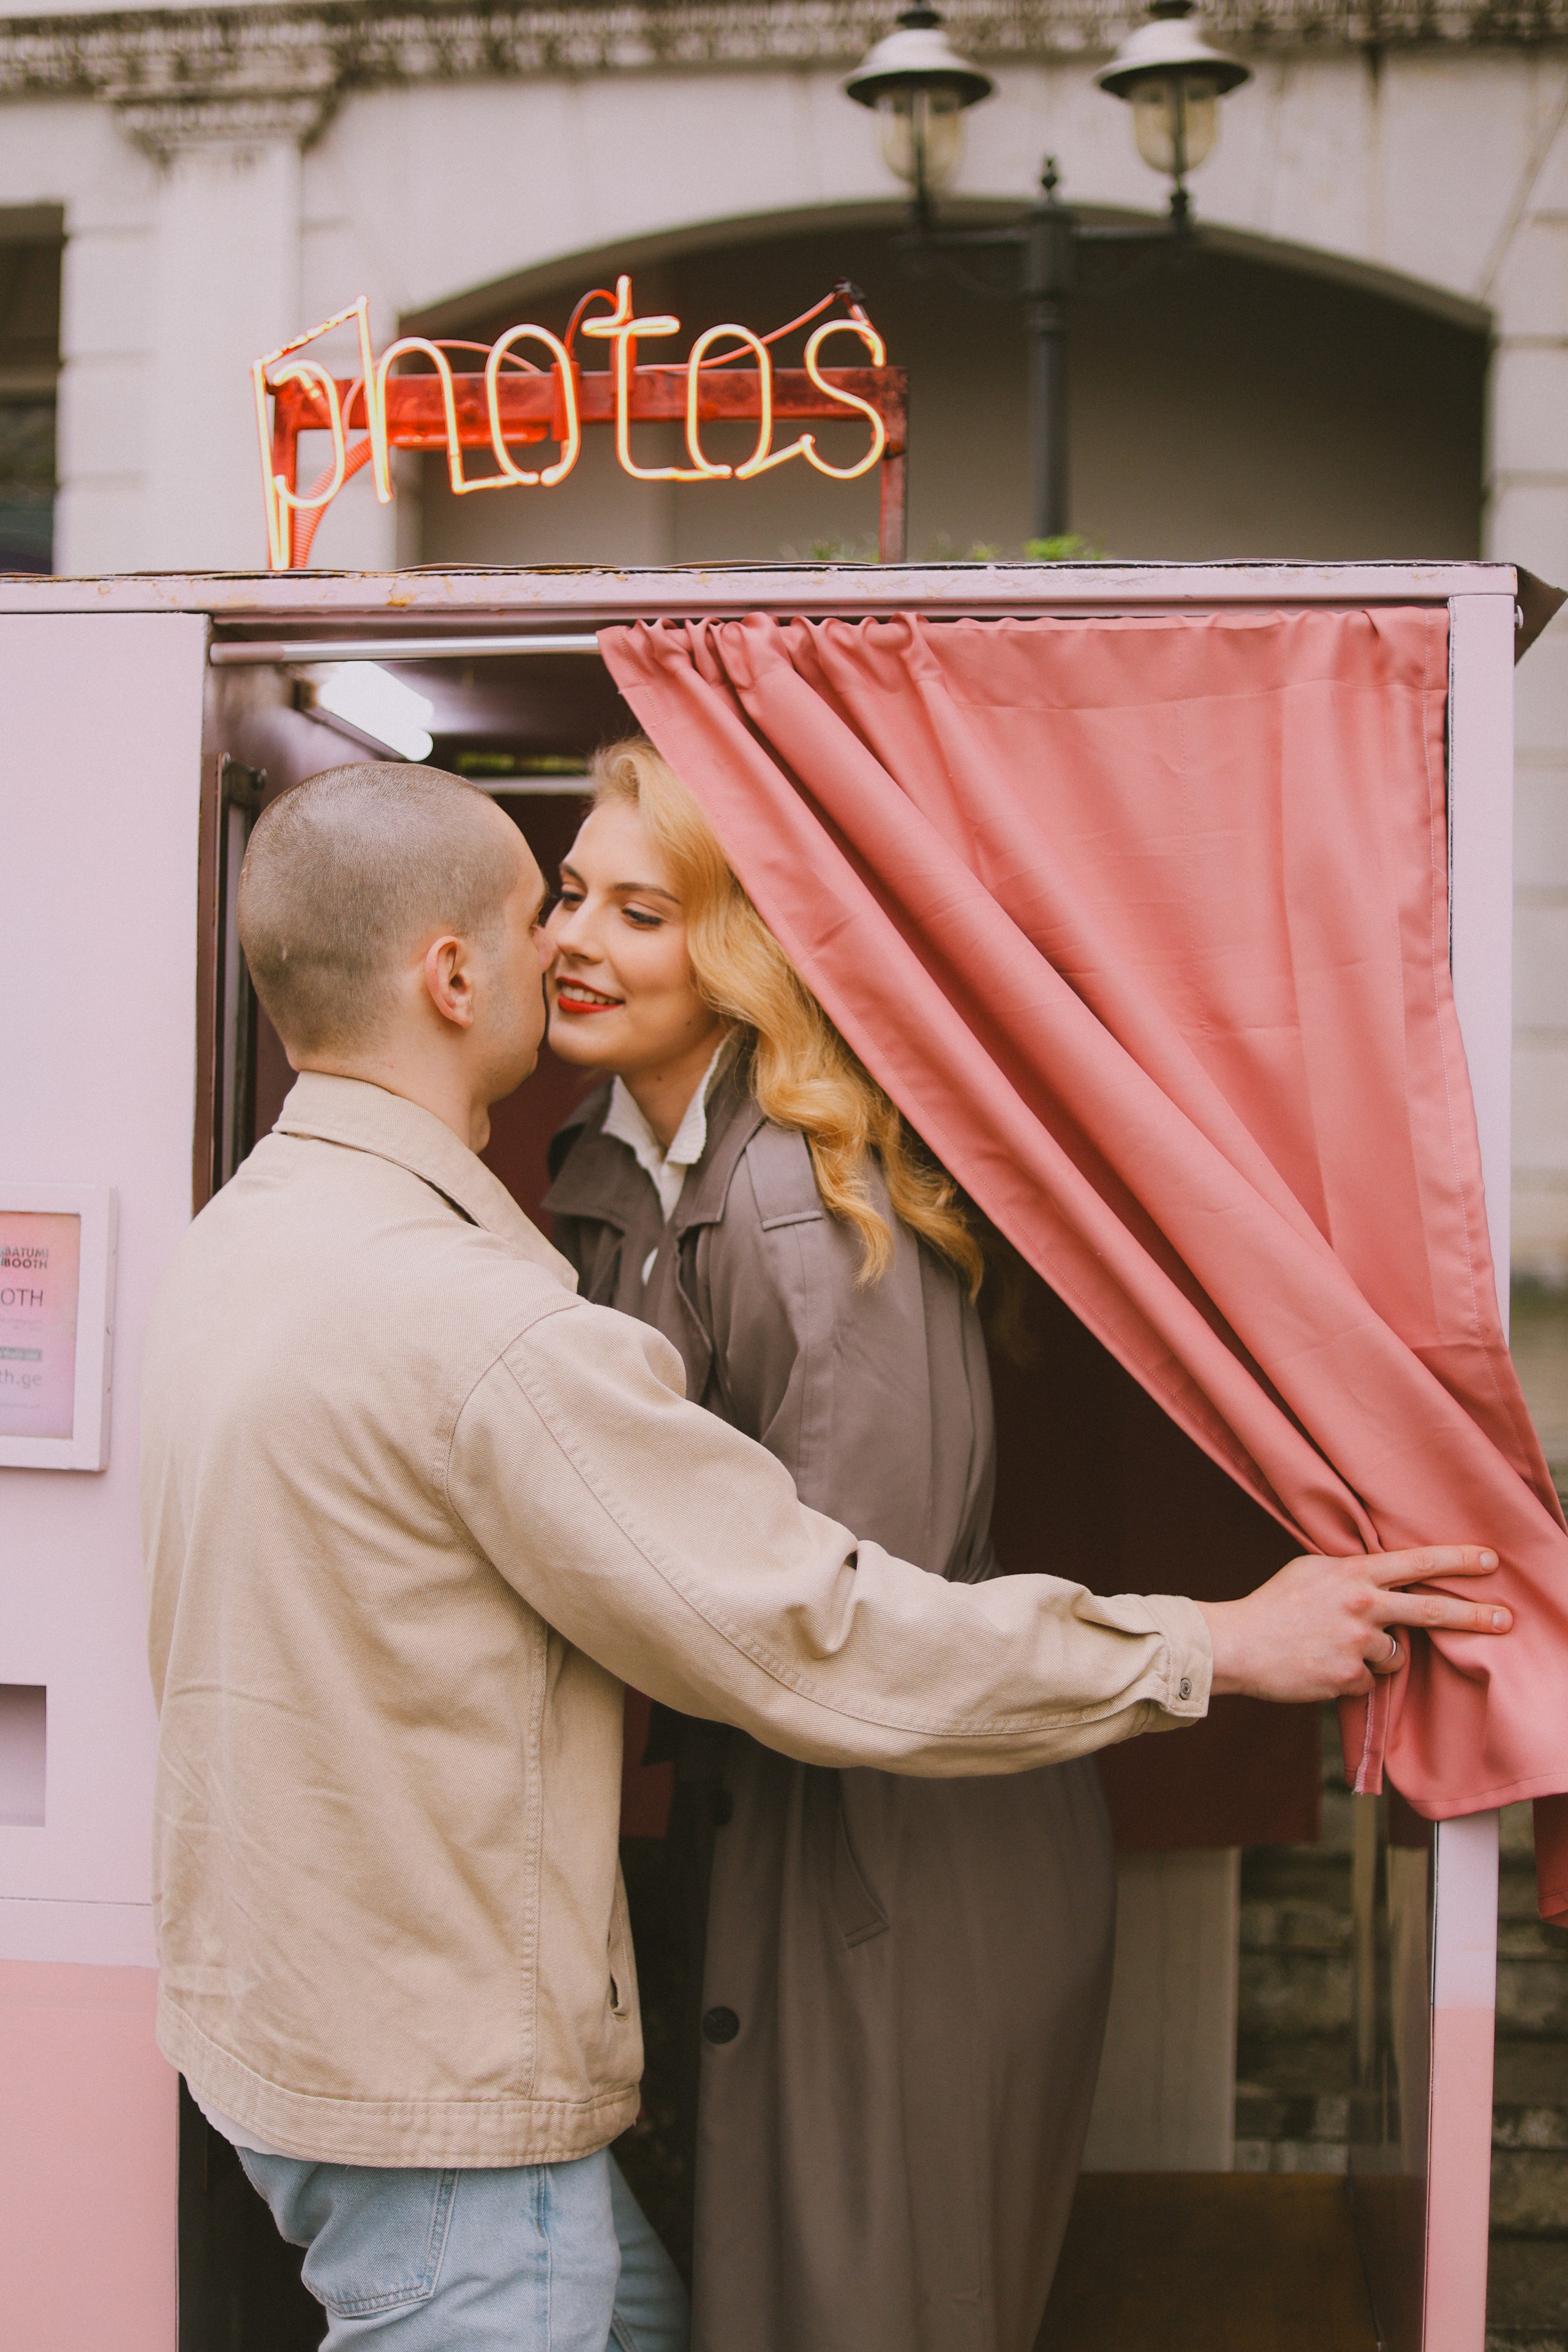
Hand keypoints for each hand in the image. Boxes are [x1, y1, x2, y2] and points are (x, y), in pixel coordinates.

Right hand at [1197, 1546, 1507, 1703]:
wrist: (1237, 1643)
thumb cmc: (1273, 1606)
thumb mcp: (1311, 1571)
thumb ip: (1350, 1572)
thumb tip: (1381, 1577)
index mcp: (1353, 1574)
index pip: (1416, 1562)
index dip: (1457, 1560)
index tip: (1489, 1560)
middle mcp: (1361, 1604)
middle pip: (1432, 1610)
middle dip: (1475, 1615)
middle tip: (1505, 1619)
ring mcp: (1355, 1642)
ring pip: (1395, 1654)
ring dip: (1377, 1655)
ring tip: (1335, 1647)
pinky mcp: (1347, 1676)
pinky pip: (1368, 1681)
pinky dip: (1351, 1678)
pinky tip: (1322, 1667)